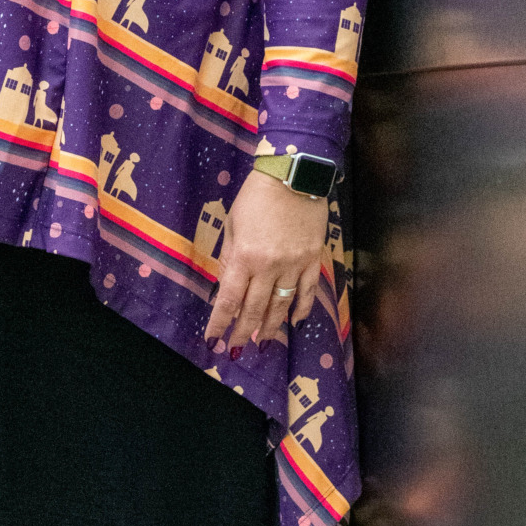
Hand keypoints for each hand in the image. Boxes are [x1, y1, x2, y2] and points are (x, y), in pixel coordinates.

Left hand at [204, 170, 327, 354]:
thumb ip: (229, 257)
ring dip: (271, 327)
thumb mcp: (232, 224)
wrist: (293, 176)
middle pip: (255, 308)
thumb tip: (226, 286)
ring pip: (281, 305)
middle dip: (243, 332)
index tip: (213, 340)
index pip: (229, 299)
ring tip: (262, 344)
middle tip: (237, 349)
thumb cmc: (255, 197)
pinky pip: (307, 291)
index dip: (220, 322)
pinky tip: (296, 324)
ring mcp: (294, 265)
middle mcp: (269, 266)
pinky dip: (302, 310)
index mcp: (245, 256)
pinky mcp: (312, 260)